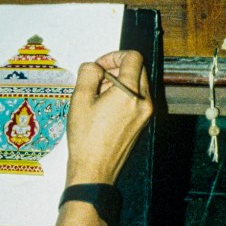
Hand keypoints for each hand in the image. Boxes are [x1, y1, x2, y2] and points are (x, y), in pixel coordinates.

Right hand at [65, 49, 152, 185]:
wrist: (95, 169)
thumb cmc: (86, 139)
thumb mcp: (80, 100)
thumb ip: (88, 74)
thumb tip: (94, 66)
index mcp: (130, 93)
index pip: (133, 58)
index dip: (114, 55)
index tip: (100, 65)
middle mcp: (143, 102)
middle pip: (137, 69)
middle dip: (117, 68)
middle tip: (98, 78)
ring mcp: (145, 114)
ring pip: (138, 84)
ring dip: (120, 81)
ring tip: (98, 95)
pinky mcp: (142, 123)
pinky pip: (136, 99)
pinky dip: (123, 95)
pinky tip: (104, 107)